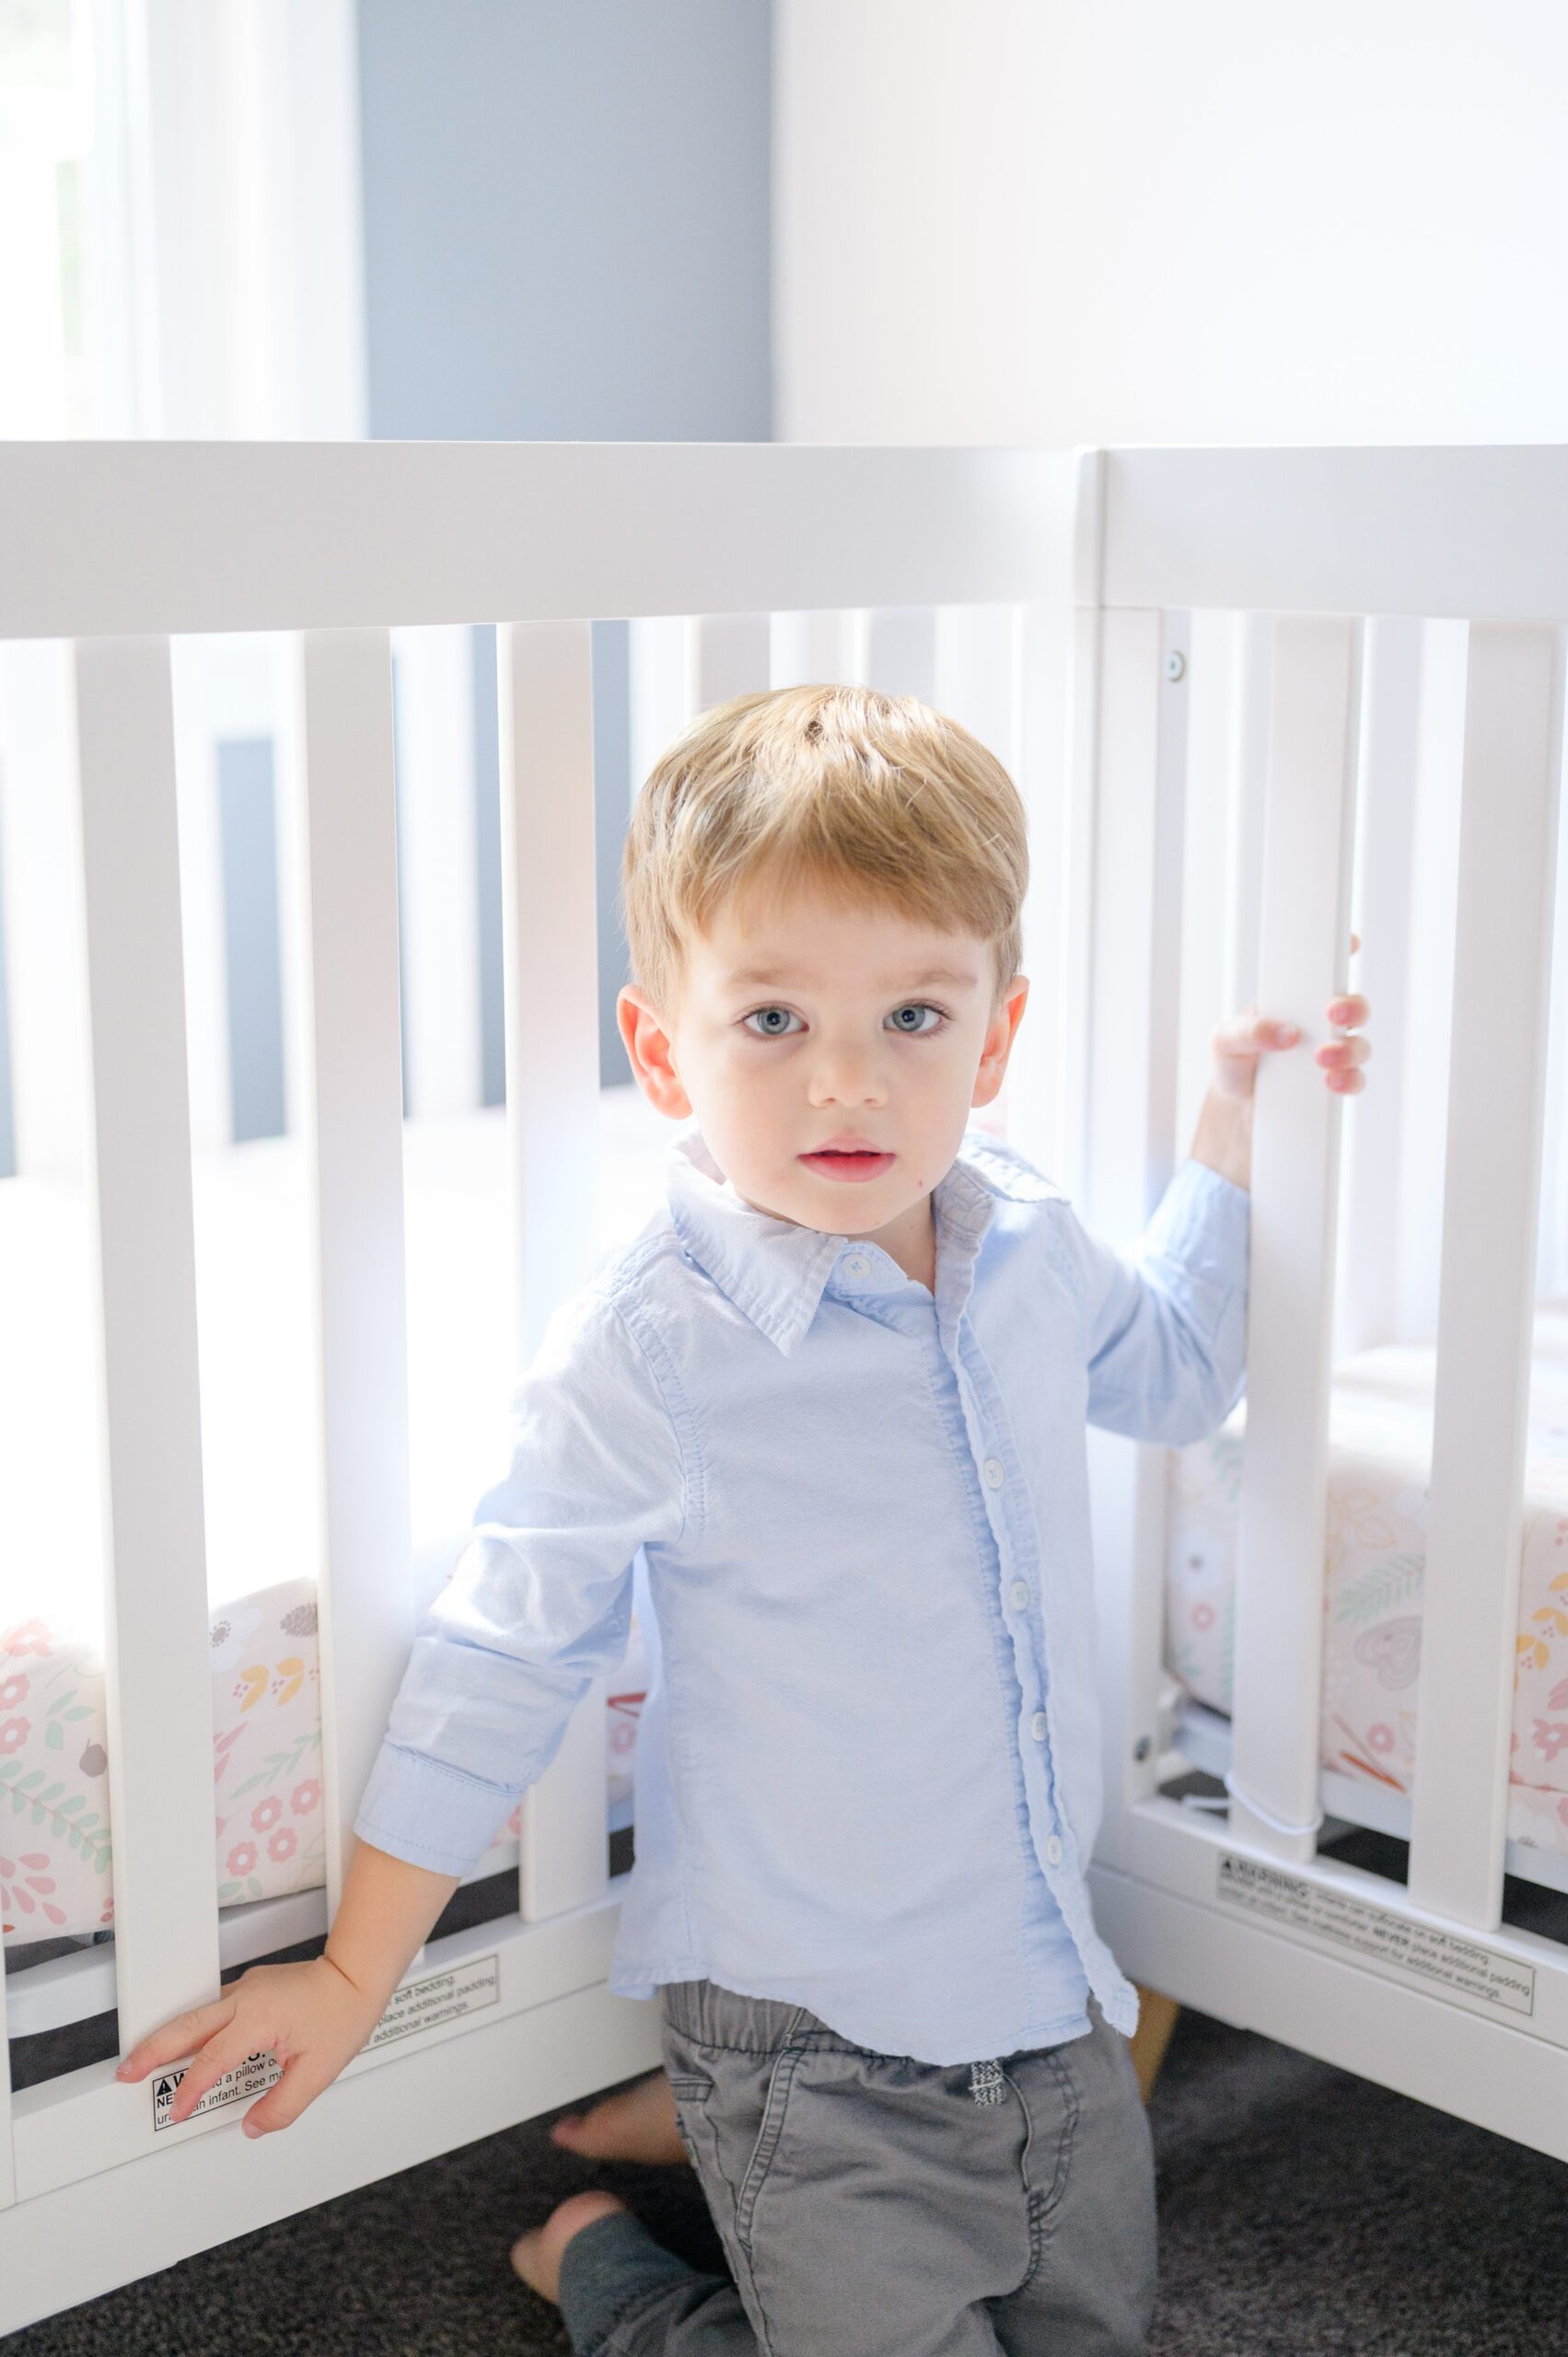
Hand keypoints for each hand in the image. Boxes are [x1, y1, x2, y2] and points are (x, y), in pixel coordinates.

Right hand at [114, 1953, 386, 2136]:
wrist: (356, 1976)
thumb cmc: (343, 2015)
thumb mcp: (318, 2072)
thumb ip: (281, 2106)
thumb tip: (253, 2125)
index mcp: (258, 2018)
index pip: (212, 2060)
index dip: (191, 2088)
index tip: (179, 2109)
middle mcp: (245, 1999)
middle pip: (186, 2027)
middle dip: (152, 2050)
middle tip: (126, 2072)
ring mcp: (246, 1990)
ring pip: (195, 2014)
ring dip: (168, 2037)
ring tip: (144, 2060)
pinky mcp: (251, 1989)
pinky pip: (212, 2010)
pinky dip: (192, 2028)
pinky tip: (186, 2044)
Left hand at [1209, 932, 1370, 1104]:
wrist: (1235, 1104)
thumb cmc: (1234, 1060)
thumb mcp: (1225, 1039)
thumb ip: (1248, 1030)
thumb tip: (1286, 1033)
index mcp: (1297, 999)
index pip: (1325, 968)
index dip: (1343, 949)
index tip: (1350, 941)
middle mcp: (1322, 1023)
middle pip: (1355, 1005)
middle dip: (1352, 1005)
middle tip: (1333, 1011)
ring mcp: (1333, 1052)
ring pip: (1359, 1044)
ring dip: (1348, 1049)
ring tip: (1322, 1057)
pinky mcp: (1335, 1082)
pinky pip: (1355, 1079)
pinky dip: (1348, 1080)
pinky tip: (1332, 1082)